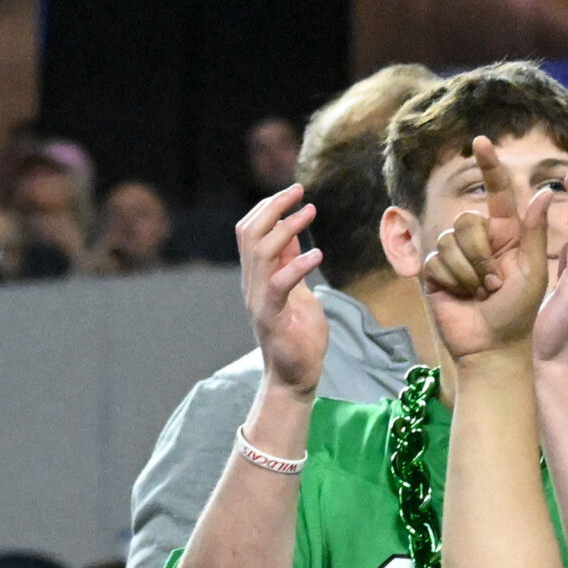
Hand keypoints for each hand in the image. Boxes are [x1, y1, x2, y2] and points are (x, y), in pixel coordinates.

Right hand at [239, 184, 327, 395]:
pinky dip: (297, 266)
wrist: (295, 377)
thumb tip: (292, 233)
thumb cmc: (299, 336)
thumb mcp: (298, 289)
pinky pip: (278, 285)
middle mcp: (252, 284)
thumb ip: (290, 263)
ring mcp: (258, 300)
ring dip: (286, 228)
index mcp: (257, 276)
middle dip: (273, 206)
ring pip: (259, 252)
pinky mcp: (271, 318)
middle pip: (249, 233)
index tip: (294, 190)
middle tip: (298, 190)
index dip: (268, 206)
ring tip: (310, 212)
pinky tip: (318, 254)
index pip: (250, 230)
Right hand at [419, 135, 556, 361]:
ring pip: (450, 240)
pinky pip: (435, 261)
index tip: (482, 141)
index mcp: (507, 235)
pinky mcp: (435, 274)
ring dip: (468, 272)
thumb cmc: (518, 313)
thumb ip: (535, 233)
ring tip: (479, 294)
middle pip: (468, 221)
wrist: (491, 347)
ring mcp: (455, 257)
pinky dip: (452, 282)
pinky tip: (461, 298)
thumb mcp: (534, 271)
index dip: (490, 167)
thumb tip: (542, 193)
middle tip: (494, 284)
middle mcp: (479, 242)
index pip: (497, 193)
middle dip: (481, 254)